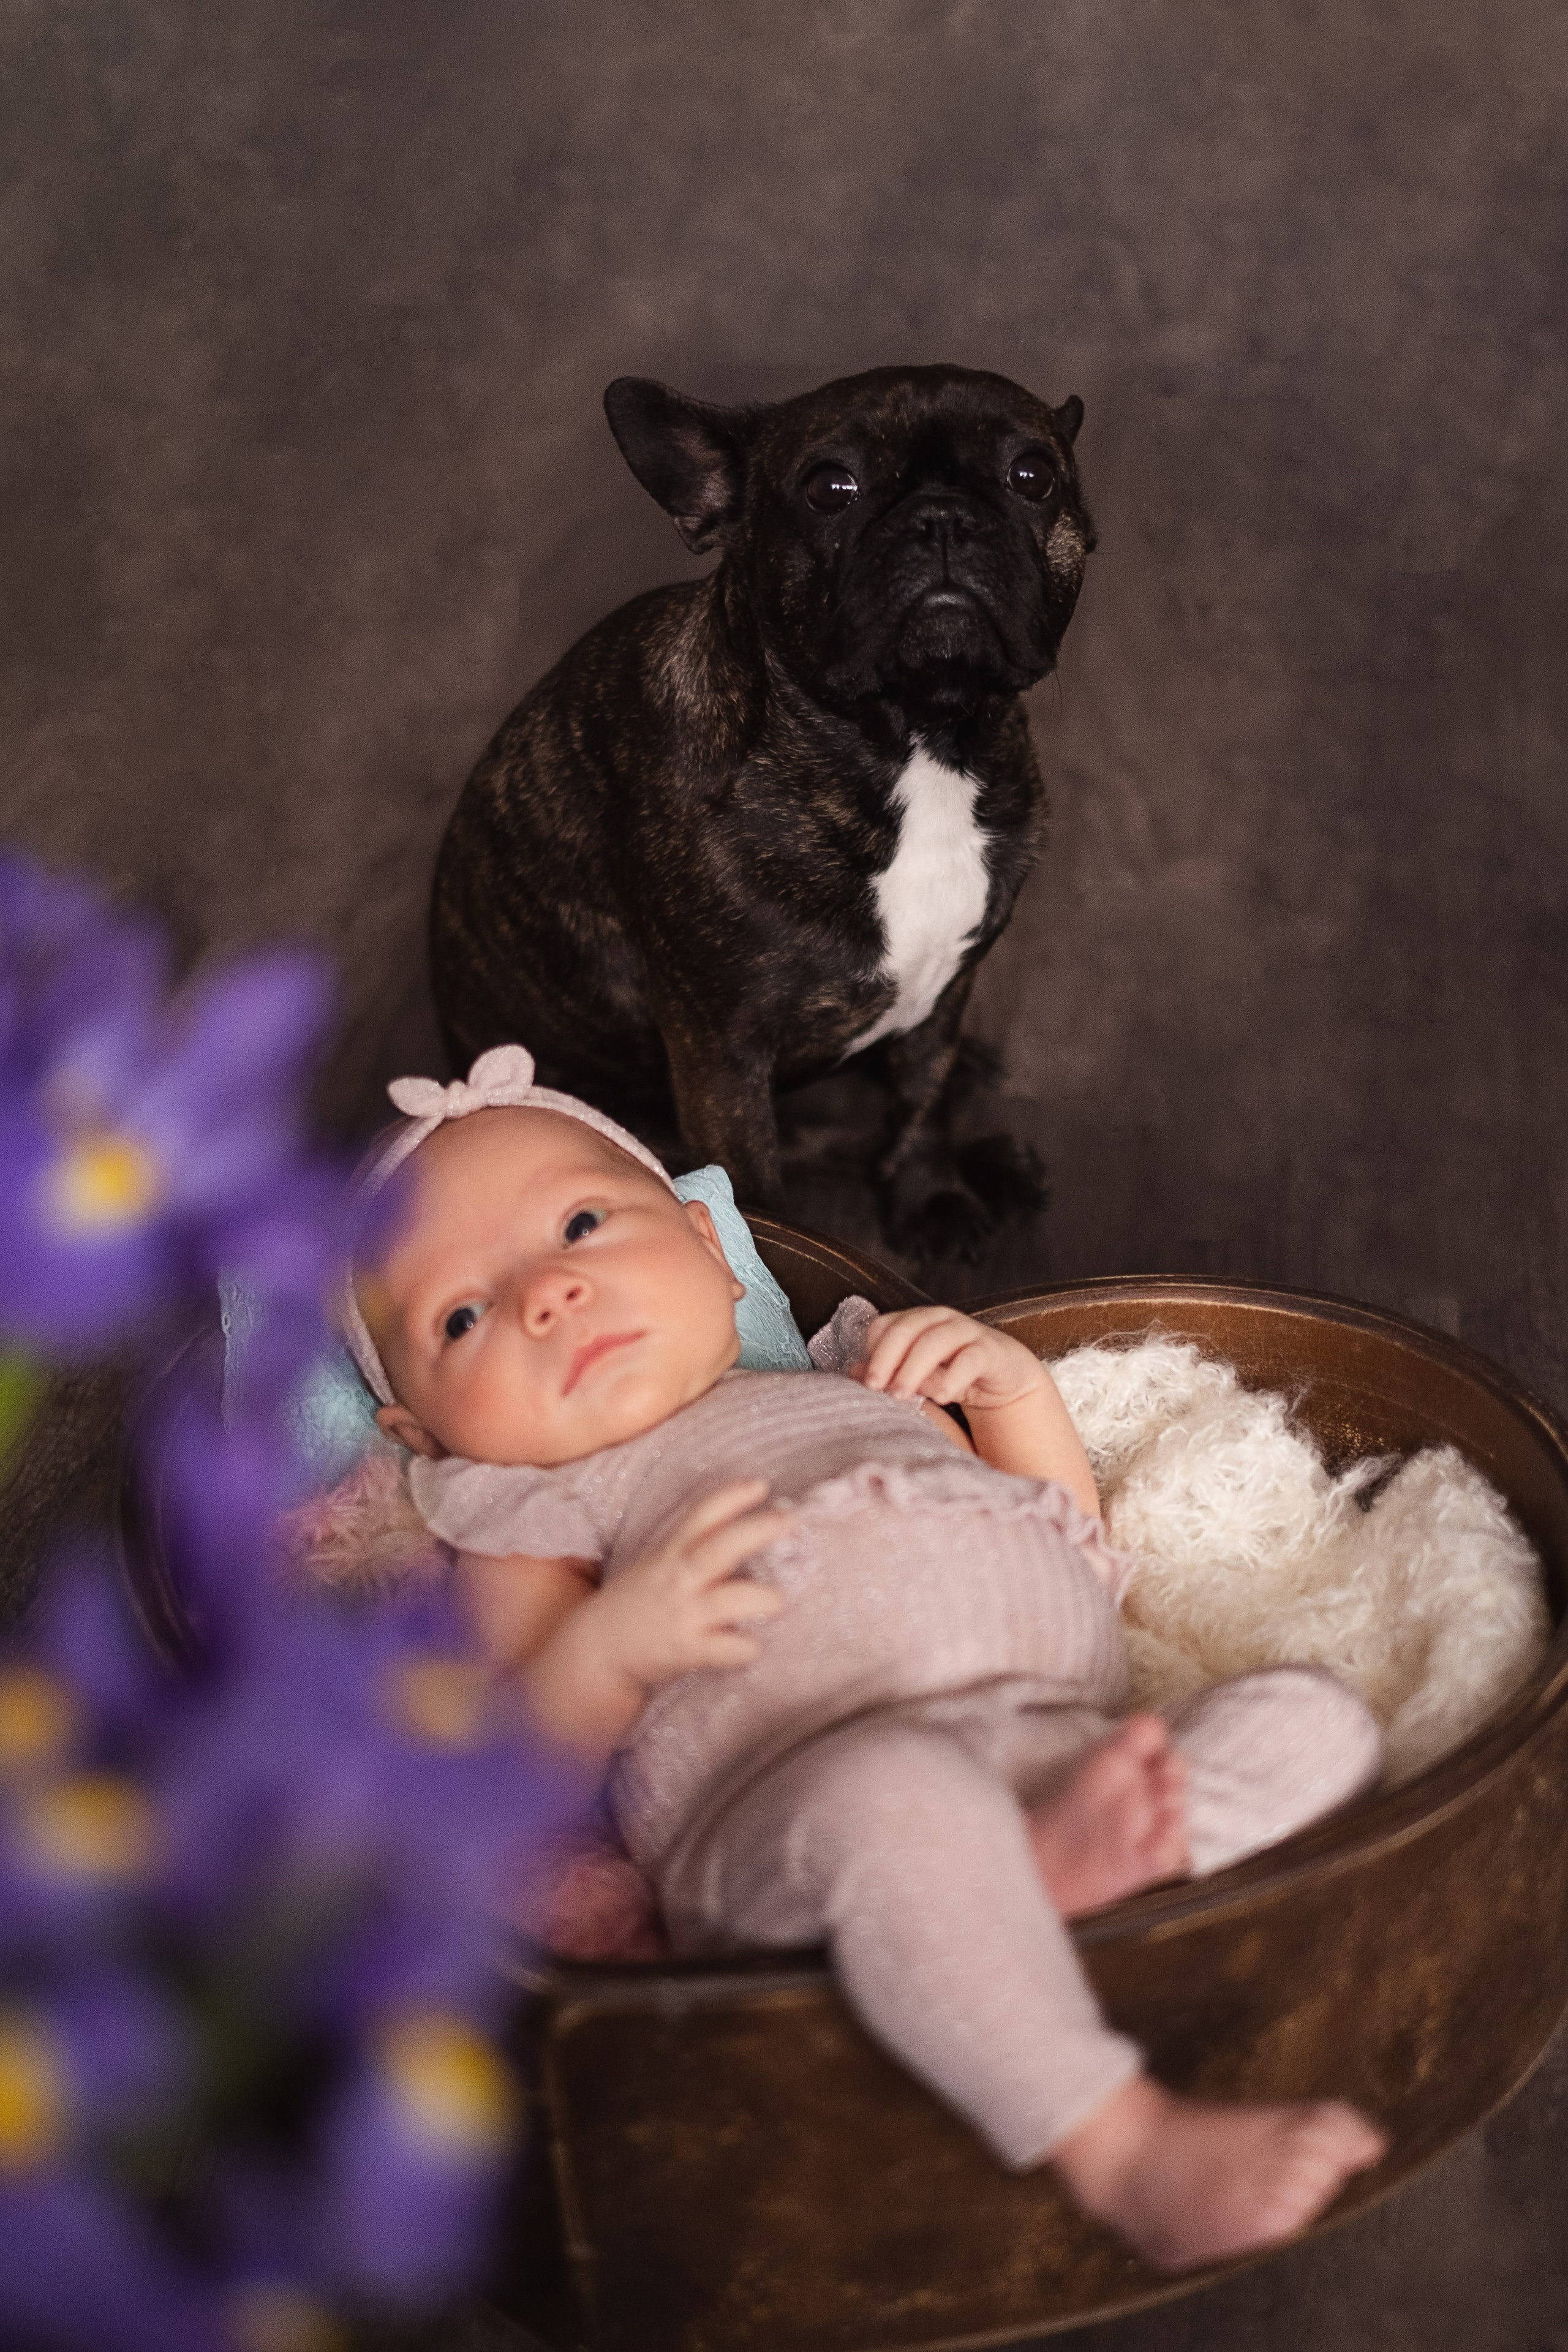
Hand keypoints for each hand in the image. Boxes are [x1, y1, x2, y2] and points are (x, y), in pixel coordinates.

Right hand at [594, 1479, 790, 1693]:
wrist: (597, 1653)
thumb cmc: (638, 1605)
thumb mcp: (656, 1567)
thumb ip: (692, 1550)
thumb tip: (746, 1532)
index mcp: (670, 1554)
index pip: (701, 1515)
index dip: (731, 1497)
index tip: (761, 1485)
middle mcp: (677, 1579)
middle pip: (720, 1548)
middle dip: (757, 1531)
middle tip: (790, 1521)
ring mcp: (683, 1615)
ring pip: (732, 1599)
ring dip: (764, 1599)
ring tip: (778, 1602)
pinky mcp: (687, 1650)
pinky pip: (728, 1648)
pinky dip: (747, 1647)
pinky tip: (751, 1646)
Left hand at [851, 1306, 1047, 1415]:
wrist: (1004, 1379)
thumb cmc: (954, 1374)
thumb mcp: (918, 1375)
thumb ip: (890, 1371)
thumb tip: (855, 1372)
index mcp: (917, 1321)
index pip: (884, 1326)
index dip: (872, 1352)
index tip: (865, 1383)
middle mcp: (939, 1319)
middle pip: (905, 1328)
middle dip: (886, 1358)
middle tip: (875, 1387)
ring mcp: (966, 1331)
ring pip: (934, 1340)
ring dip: (913, 1369)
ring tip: (902, 1395)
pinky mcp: (990, 1350)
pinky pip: (970, 1359)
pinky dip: (952, 1377)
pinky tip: (942, 1396)